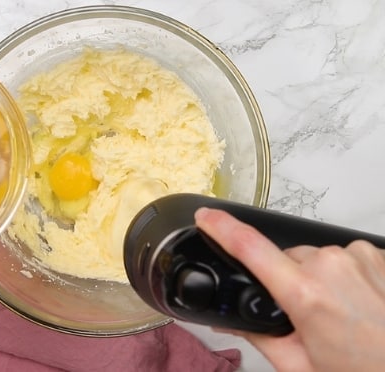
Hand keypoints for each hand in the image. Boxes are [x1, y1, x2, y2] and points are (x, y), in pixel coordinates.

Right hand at [195, 208, 384, 371]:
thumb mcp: (301, 365)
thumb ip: (259, 337)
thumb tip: (230, 323)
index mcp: (306, 295)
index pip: (250, 247)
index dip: (222, 227)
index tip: (206, 215)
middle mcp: (333, 266)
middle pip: (287, 258)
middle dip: (288, 282)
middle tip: (307, 318)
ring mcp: (360, 257)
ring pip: (317, 258)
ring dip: (320, 279)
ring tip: (340, 314)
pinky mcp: (380, 255)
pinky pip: (347, 257)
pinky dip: (346, 276)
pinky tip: (360, 304)